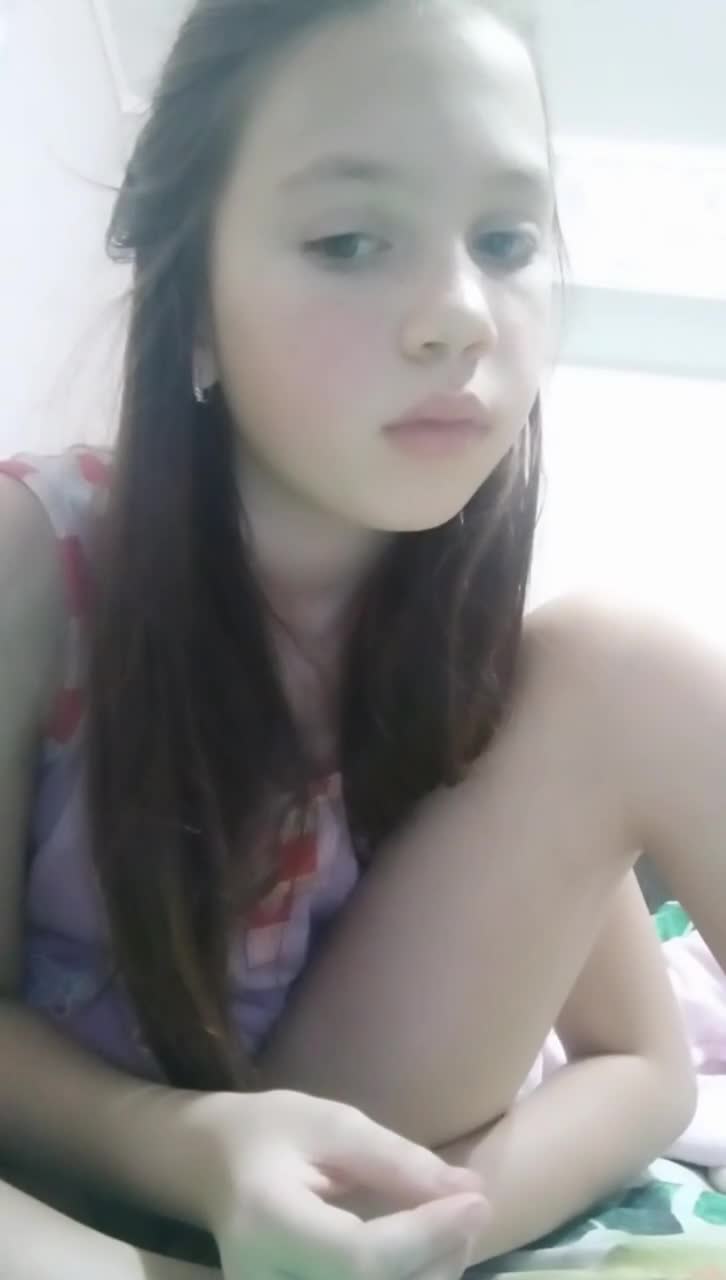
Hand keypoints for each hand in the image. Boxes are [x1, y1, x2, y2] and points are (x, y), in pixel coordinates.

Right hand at [193, 1088, 488, 1279]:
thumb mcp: (330, 1123)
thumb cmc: (271, 1133)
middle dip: (439, 1259)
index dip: (427, 1237)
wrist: (213, 1170)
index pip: (359, 1258)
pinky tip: (425, 1256)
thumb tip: (469, 1191)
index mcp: (267, 1223)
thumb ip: (395, 1159)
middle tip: (467, 1207)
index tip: (477, 1202)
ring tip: (450, 1227)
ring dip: (430, 1278)